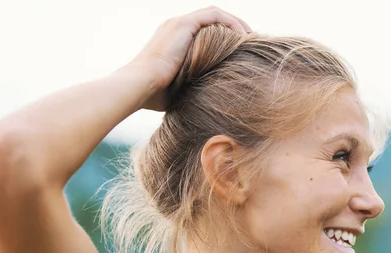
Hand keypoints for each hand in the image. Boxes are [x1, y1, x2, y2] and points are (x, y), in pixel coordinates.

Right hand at [128, 6, 250, 111]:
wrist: (140, 85)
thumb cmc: (154, 95)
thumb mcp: (176, 89)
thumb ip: (189, 87)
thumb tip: (204, 101)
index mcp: (172, 40)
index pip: (202, 30)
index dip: (222, 37)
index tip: (238, 50)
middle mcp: (174, 26)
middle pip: (210, 19)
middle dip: (232, 28)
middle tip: (248, 42)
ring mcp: (178, 23)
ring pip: (214, 14)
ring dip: (235, 23)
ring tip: (250, 36)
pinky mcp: (183, 24)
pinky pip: (214, 15)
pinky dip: (230, 23)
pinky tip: (242, 36)